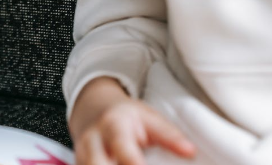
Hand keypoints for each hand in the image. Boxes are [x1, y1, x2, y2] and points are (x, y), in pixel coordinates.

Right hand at [70, 77, 195, 164]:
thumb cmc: (127, 117)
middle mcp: (92, 141)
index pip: (122, 147)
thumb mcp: (148, 117)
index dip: (132, 162)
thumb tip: (190, 151)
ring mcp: (81, 156)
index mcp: (113, 125)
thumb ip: (168, 135)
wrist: (95, 112)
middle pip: (97, 164)